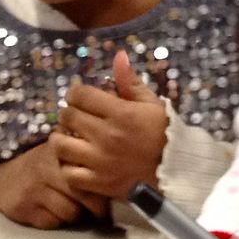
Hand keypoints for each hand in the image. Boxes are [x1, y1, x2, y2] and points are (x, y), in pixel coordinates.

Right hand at [0, 139, 108, 229]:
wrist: (1, 182)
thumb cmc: (40, 168)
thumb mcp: (58, 154)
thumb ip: (81, 154)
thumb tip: (116, 165)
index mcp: (59, 152)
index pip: (89, 172)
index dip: (103, 187)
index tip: (110, 195)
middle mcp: (46, 168)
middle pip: (83, 194)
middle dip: (95, 208)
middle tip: (100, 213)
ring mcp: (34, 189)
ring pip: (70, 212)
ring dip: (74, 215)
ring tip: (72, 209)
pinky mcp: (25, 209)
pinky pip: (53, 223)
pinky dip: (56, 222)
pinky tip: (51, 213)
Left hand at [51, 50, 168, 201]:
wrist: (177, 170)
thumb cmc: (164, 133)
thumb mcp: (151, 103)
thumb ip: (130, 81)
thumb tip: (118, 55)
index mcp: (121, 113)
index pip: (81, 95)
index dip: (75, 92)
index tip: (79, 96)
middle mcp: (106, 136)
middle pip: (68, 117)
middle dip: (69, 112)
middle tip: (75, 116)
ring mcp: (101, 161)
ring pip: (61, 145)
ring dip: (61, 138)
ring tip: (69, 137)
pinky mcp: (99, 183)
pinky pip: (69, 174)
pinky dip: (67, 167)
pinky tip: (75, 161)